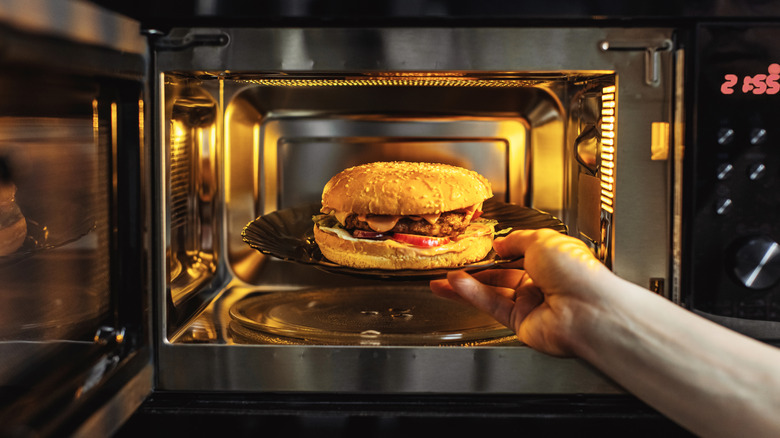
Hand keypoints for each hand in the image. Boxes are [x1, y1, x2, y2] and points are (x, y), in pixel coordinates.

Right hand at [430, 229, 612, 355]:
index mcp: (552, 261)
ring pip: (492, 292)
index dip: (498, 251)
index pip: (519, 254)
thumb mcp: (541, 240)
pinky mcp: (520, 322)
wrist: (588, 310)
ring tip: (443, 279)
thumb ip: (515, 240)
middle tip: (453, 266)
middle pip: (501, 275)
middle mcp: (541, 283)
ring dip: (467, 285)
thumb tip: (500, 243)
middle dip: (475, 271)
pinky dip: (472, 295)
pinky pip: (491, 305)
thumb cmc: (577, 272)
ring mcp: (530, 304)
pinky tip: (456, 285)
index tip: (477, 247)